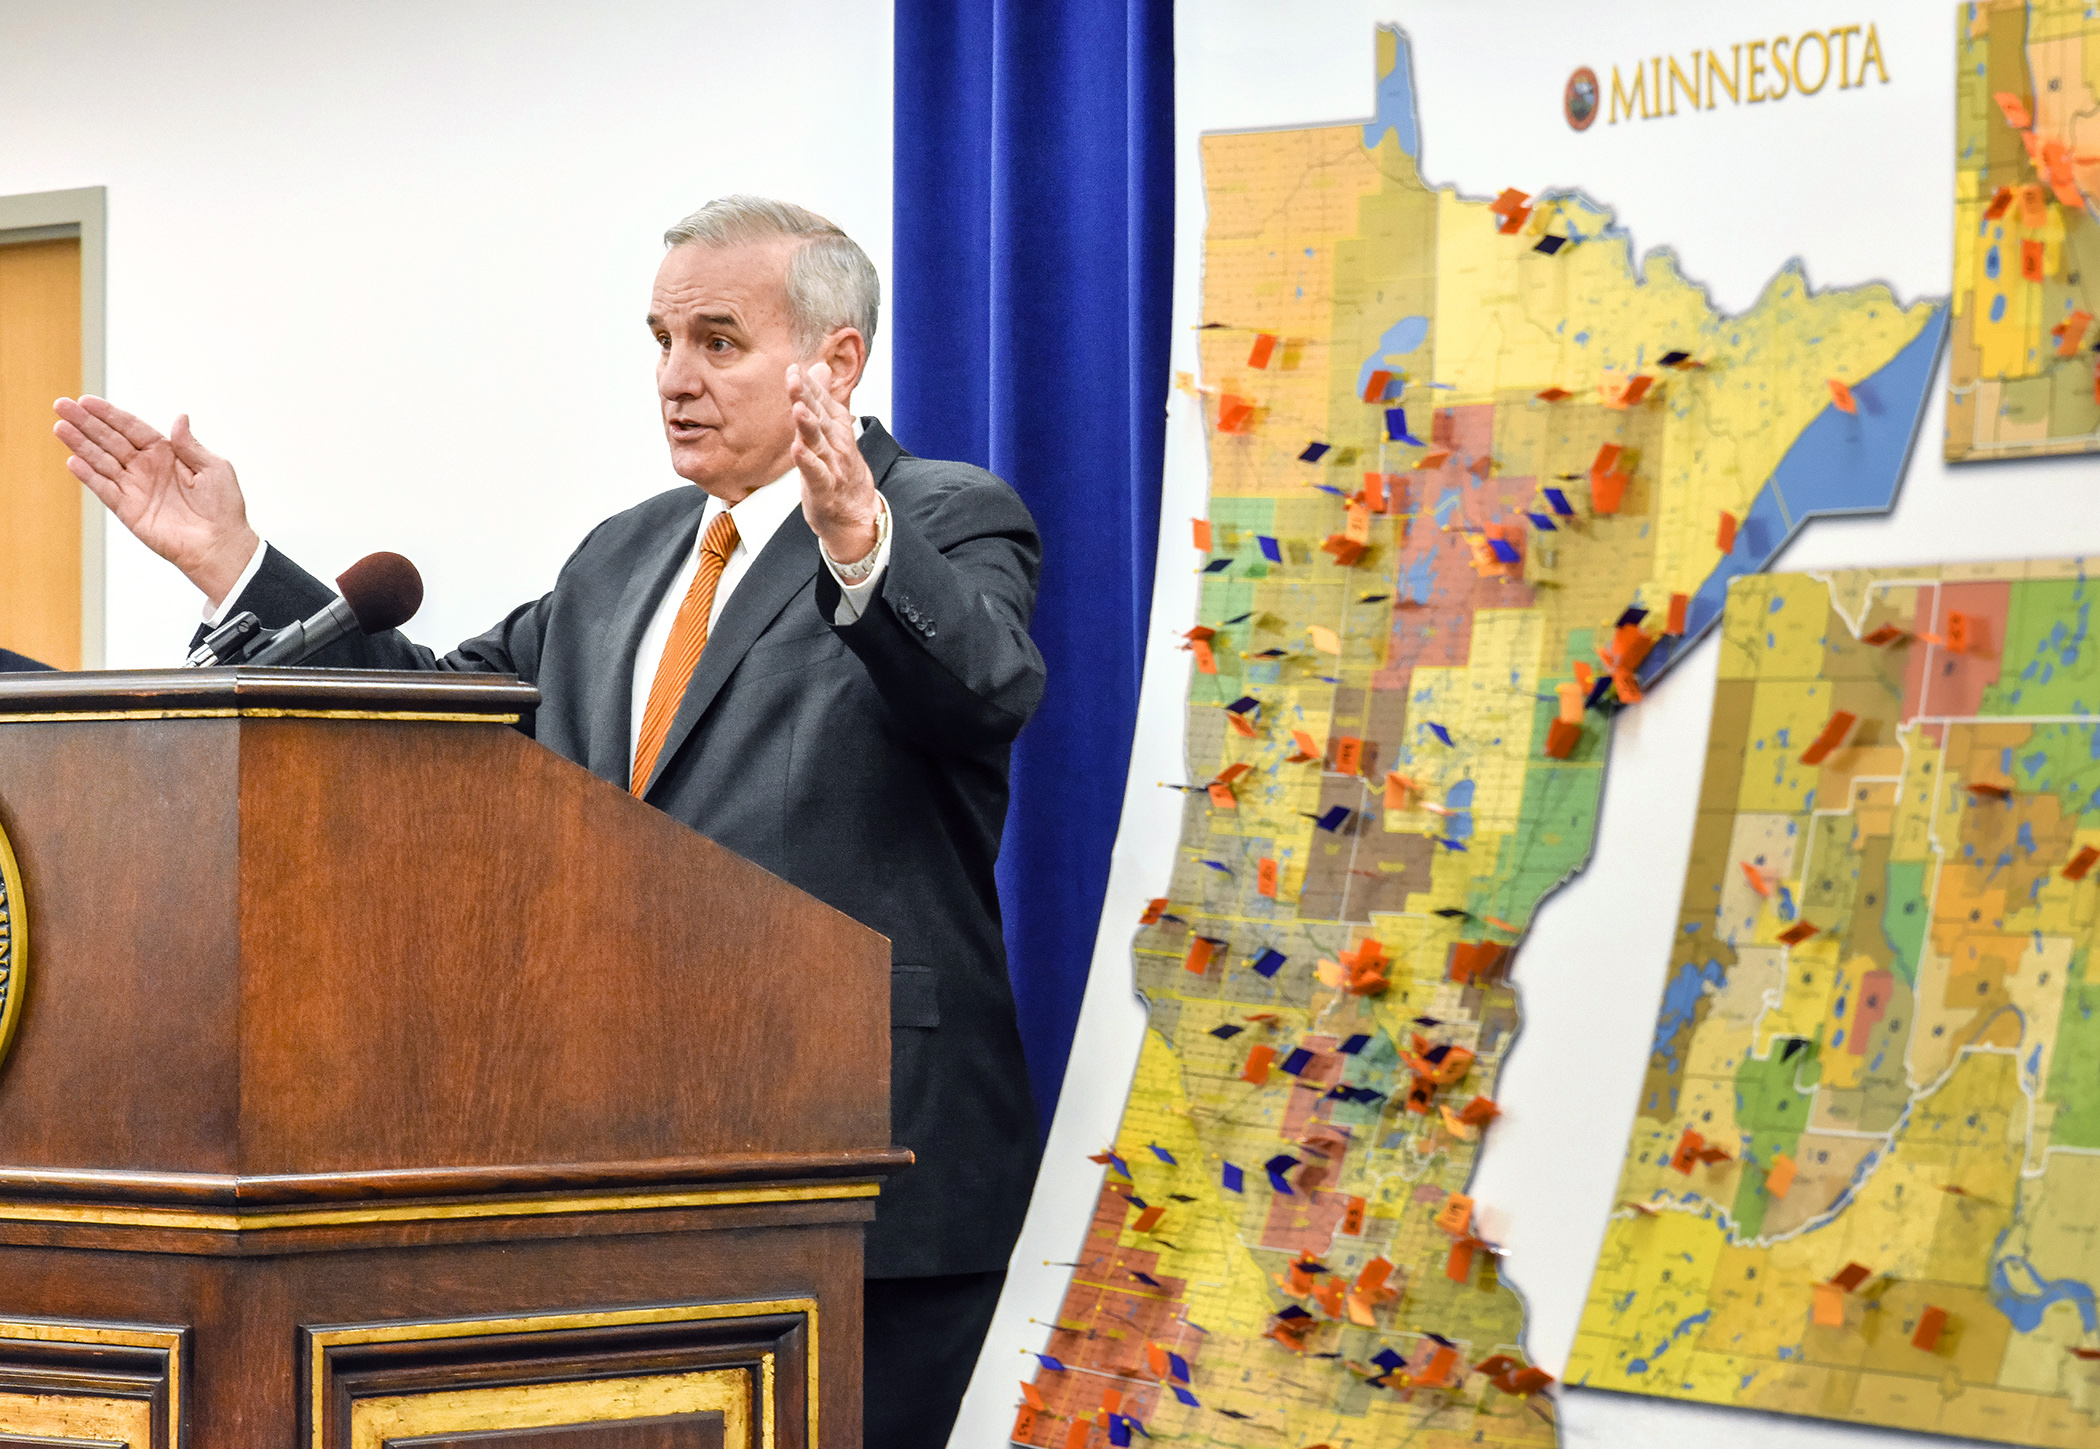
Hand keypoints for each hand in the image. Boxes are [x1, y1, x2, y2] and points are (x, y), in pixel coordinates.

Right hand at [53, 397, 258, 606]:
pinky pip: (104, 489)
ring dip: (80, 444)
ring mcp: (136, 488)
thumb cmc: (224, 508)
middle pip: (110, 440)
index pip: (132, 428)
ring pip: (102, 460)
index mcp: (167, 454)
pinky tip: (73, 460)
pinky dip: (89, 475)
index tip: (87, 400)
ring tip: (60, 427)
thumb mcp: (214, 468)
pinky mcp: (129, 510)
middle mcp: (147, 468)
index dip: (110, 414)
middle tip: (62, 405)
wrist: (220, 545)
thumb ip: (191, 445)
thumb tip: (179, 418)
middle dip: (86, 422)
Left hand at [787, 361, 878, 562]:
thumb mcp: (832, 430)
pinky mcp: (825, 488)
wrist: (856, 512)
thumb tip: (820, 366)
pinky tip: (797, 450)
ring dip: (808, 426)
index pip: (821, 401)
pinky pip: (816, 473)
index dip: (808, 385)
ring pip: (819, 442)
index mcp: (836, 428)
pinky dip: (807, 462)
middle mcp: (836, 443)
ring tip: (798, 409)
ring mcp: (833, 466)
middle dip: (806, 397)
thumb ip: (823, 398)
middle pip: (819, 416)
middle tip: (793, 379)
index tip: (794, 368)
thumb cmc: (841, 469)